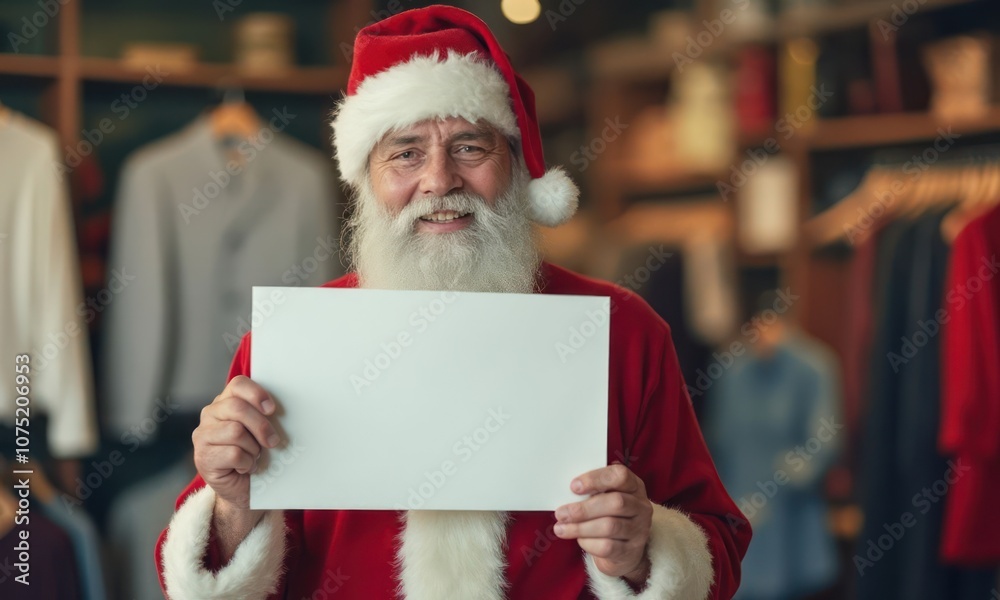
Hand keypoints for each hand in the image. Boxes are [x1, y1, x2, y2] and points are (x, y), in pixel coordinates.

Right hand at [192, 375, 280, 509]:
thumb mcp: (260, 430)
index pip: (238, 384)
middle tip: (272, 441)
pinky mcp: (203, 457)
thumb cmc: (254, 454)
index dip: (257, 394)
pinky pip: (233, 454)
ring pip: (236, 431)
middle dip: (261, 426)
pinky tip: (245, 467)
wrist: (243, 488)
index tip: (272, 409)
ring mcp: (203, 436)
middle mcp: (210, 415)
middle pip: (238, 408)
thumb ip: (264, 415)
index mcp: (225, 402)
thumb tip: (281, 410)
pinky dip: (246, 463)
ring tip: (253, 456)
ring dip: (252, 448)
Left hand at [553, 464, 652, 582]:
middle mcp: (641, 506)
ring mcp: (639, 530)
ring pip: (609, 526)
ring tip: (561, 528)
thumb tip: (567, 494)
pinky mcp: (631, 551)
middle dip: (584, 508)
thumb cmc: (608, 516)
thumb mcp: (605, 498)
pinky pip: (607, 546)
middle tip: (561, 513)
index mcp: (634, 486)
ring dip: (580, 527)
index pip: (620, 476)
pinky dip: (588, 543)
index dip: (596, 479)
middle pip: (616, 503)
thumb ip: (591, 492)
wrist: (623, 552)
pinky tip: (579, 540)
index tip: (574, 486)